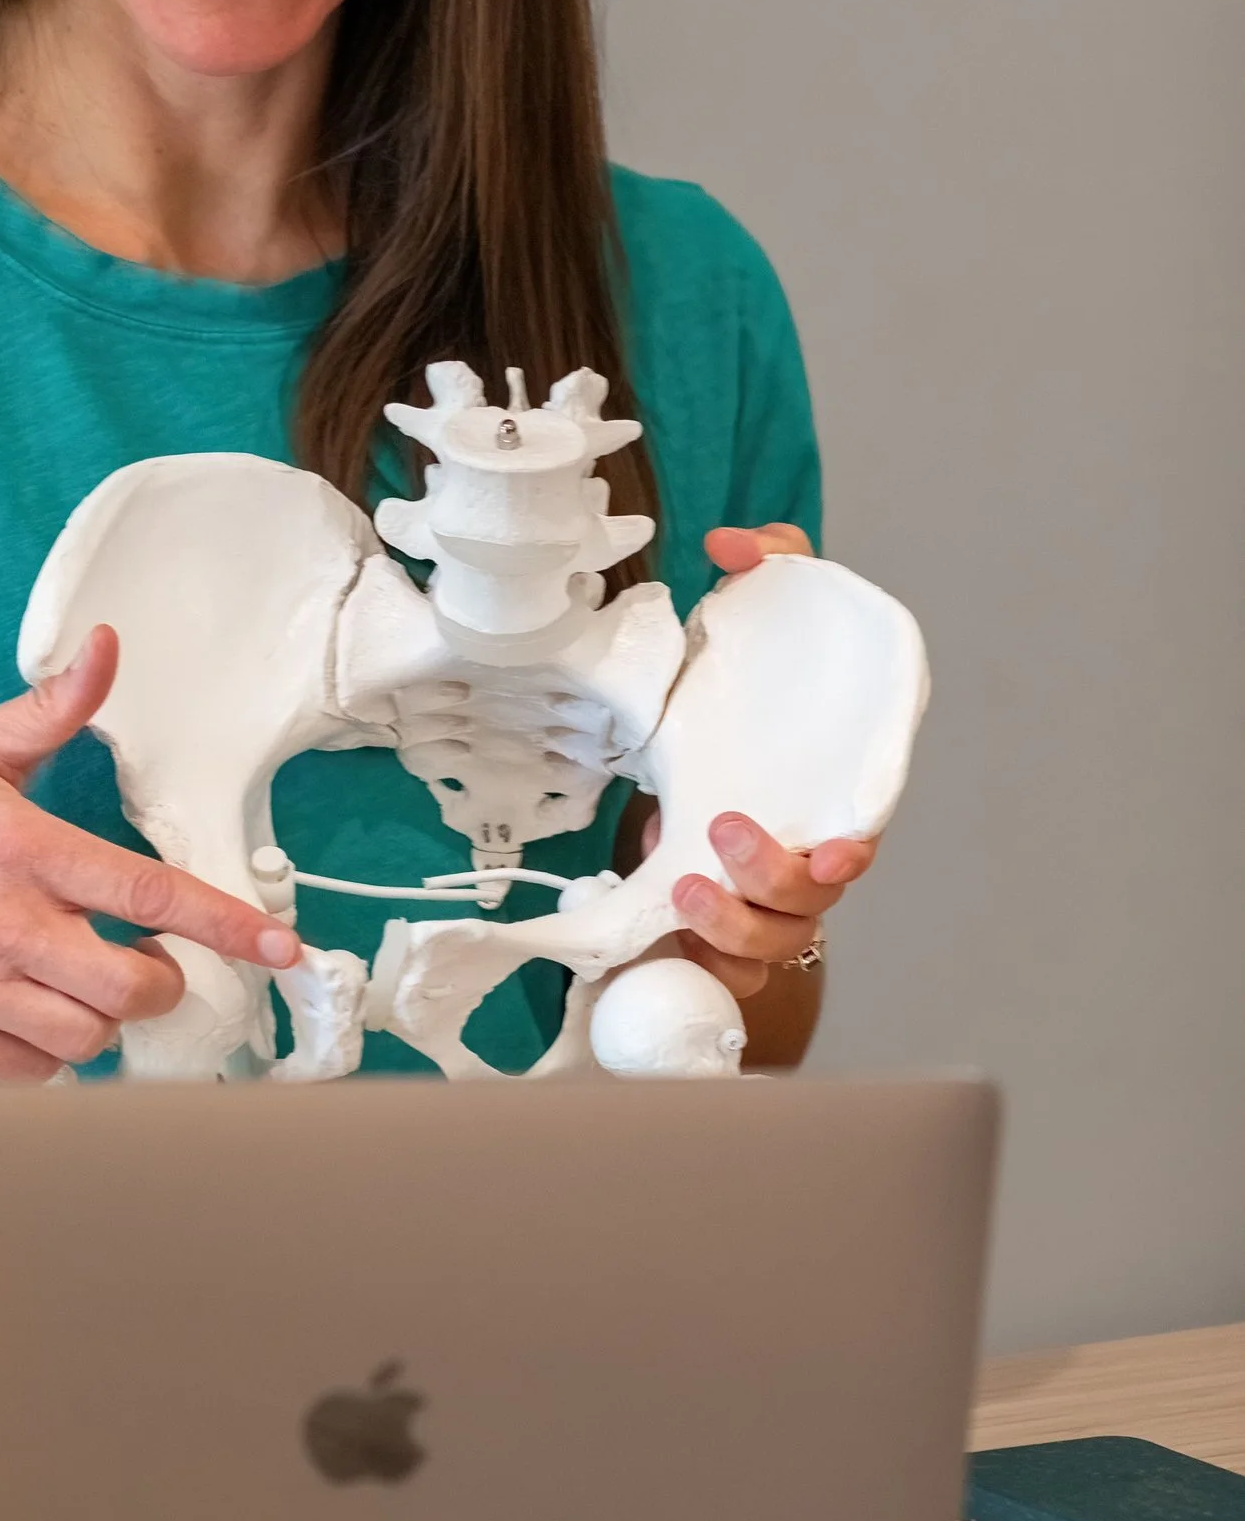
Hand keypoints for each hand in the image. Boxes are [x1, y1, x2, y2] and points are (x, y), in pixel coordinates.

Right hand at [0, 629, 297, 1085]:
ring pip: (86, 1036)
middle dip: (161, 981)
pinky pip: (31, 1071)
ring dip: (104, 1018)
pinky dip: (50, 1053)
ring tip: (84, 984)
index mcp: (17, 844)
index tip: (282, 946)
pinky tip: (33, 1012)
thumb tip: (105, 648)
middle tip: (147, 962)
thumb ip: (47, 711)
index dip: (225, 924)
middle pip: (128, 986)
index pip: (145, 891)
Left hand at [653, 522, 876, 1010]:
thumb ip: (762, 567)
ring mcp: (759, 906)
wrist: (687, 773)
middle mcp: (799, 860)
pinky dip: (703, 966)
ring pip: (771, 946)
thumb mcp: (746, 629)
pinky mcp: (714, 938)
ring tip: (684, 886)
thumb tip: (730, 543)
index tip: (833, 852)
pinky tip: (664, 941)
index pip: (858, 834)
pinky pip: (723, 977)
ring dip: (733, 928)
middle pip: (815, 901)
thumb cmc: (738, 704)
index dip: (851, 850)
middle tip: (726, 832)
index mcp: (819, 797)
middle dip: (774, 880)